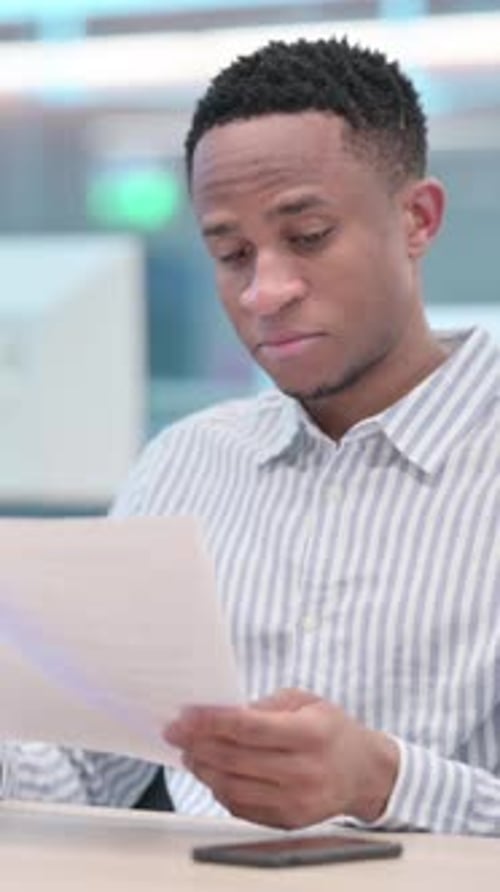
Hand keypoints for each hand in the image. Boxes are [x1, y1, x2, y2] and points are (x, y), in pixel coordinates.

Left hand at [164, 688, 398, 828]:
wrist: (363, 772)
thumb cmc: (331, 730)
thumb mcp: (305, 701)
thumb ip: (263, 706)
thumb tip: (219, 711)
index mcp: (311, 734)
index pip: (249, 728)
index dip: (211, 722)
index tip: (185, 717)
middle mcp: (305, 771)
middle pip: (236, 759)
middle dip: (198, 744)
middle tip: (176, 732)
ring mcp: (297, 801)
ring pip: (233, 787)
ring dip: (203, 768)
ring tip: (190, 752)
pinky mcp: (288, 821)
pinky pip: (241, 807)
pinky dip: (219, 789)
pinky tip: (211, 772)